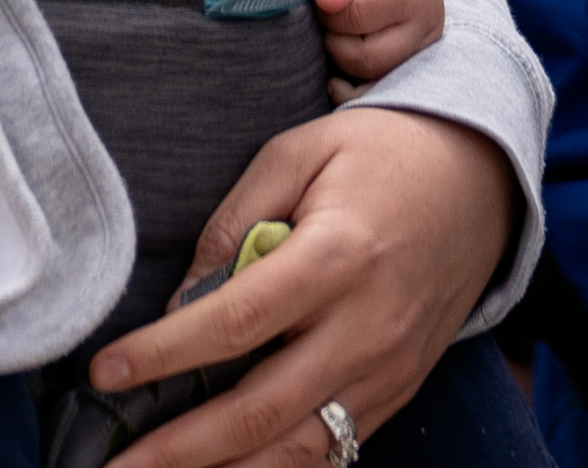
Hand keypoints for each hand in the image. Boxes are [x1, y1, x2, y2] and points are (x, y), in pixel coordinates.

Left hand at [92, 102, 521, 464]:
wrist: (482, 180)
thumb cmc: (382, 154)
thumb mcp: (300, 152)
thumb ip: (236, 221)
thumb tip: (182, 298)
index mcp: (337, 258)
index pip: (237, 322)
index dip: (165, 353)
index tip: (105, 370)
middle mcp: (365, 328)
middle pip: (260, 410)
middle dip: (180, 450)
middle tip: (114, 466)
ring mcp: (386, 370)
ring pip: (297, 449)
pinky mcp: (396, 392)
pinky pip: (330, 448)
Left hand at [314, 0, 442, 85]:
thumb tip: (327, 2)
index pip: (356, 16)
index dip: (328, 11)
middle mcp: (426, 26)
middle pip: (365, 57)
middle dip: (335, 41)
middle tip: (329, 21)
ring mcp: (424, 53)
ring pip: (371, 78)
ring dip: (344, 60)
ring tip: (340, 34)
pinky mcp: (415, 71)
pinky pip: (379, 95)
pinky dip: (353, 90)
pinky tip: (339, 76)